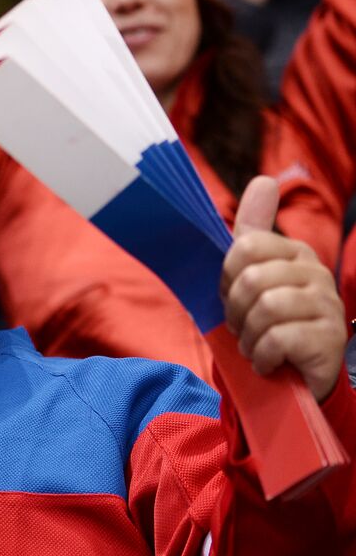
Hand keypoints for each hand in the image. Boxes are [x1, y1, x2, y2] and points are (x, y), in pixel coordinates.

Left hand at [220, 177, 346, 399]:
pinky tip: (267, 361)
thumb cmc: (266, 323)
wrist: (293, 375)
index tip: (232, 297)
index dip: (227, 277)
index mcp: (294, 253)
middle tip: (243, 327)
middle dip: (236, 311)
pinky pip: (278, 338)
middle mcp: (316, 273)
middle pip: (251, 279)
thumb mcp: (250, 276)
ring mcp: (327, 305)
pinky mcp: (330, 338)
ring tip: (254, 345)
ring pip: (266, 308)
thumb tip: (265, 180)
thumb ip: (254, 229)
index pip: (246, 246)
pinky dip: (262, 355)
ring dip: (248, 336)